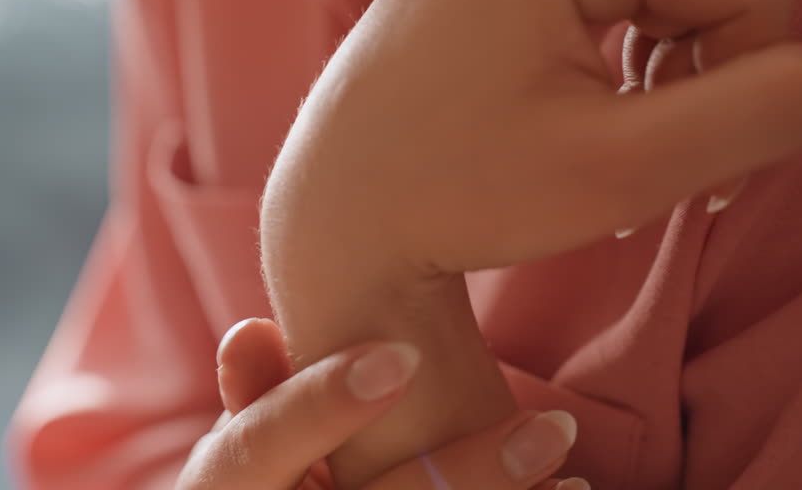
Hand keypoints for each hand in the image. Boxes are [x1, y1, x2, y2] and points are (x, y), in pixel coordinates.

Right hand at [175, 318, 589, 489]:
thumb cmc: (263, 481)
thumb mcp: (244, 444)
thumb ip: (259, 392)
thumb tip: (256, 328)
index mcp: (230, 486)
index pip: (261, 446)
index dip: (321, 405)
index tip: (400, 355)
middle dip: (462, 473)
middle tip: (548, 429)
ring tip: (571, 474)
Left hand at [264, 0, 801, 282]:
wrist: (338, 202)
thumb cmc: (452, 192)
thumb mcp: (626, 170)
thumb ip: (763, 113)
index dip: (742, 89)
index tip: (683, 173)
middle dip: (699, 81)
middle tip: (639, 167)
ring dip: (666, 76)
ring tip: (600, 146)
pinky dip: (626, 52)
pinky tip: (579, 109)